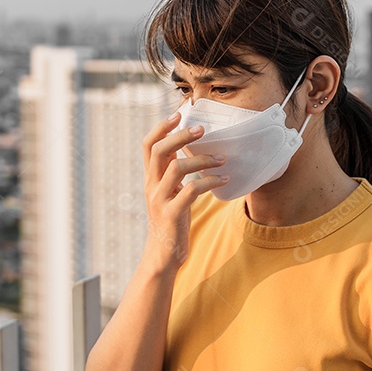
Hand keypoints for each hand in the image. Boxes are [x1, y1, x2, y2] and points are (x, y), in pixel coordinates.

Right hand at [140, 112, 227, 271]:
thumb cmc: (170, 221)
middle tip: (203, 130)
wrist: (162, 255)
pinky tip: (224, 179)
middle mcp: (151, 186)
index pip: (147, 145)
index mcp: (150, 178)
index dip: (161, 127)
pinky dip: (209, 182)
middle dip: (180, 136)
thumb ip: (172, 173)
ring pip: (176, 168)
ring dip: (202, 160)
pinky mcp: (171, 214)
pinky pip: (191, 191)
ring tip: (221, 159)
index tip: (179, 114)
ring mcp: (159, 200)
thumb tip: (188, 150)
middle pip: (159, 150)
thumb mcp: (168, 194)